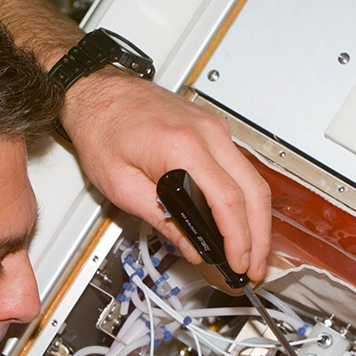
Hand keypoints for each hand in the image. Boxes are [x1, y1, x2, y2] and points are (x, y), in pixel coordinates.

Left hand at [62, 69, 271, 283]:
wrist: (97, 90)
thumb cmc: (100, 126)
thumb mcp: (121, 185)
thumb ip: (162, 220)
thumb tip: (191, 245)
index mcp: (180, 147)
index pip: (226, 200)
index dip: (238, 239)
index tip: (238, 262)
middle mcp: (205, 133)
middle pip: (253, 191)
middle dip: (259, 236)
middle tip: (254, 266)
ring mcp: (213, 127)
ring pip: (253, 178)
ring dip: (256, 218)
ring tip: (250, 251)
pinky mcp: (213, 128)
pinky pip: (240, 166)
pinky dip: (245, 197)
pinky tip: (240, 220)